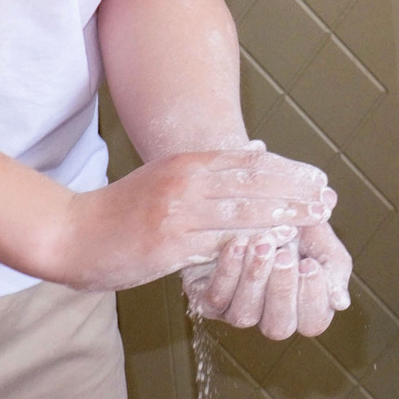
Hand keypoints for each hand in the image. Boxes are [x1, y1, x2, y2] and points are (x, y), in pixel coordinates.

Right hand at [48, 146, 333, 294]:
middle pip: (254, 184)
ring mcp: (177, 215)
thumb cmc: (123, 209)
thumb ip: (211, 168)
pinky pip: (218, 244)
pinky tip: (277, 245)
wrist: (70, 234)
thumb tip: (259, 151)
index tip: (320, 179)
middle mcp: (186, 183)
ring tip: (314, 220)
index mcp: (187, 164)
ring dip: (284, 216)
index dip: (290, 172)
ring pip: (243, 213)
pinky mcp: (168, 246)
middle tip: (328, 200)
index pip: (251, 164)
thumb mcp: (167, 175)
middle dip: (296, 192)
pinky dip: (252, 244)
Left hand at [182, 217, 351, 340]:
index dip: (312, 298)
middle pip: (279, 327)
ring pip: (245, 315)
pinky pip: (216, 298)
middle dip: (282, 290)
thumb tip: (340, 302)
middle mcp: (271, 316)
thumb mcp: (321, 240)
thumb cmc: (294, 224)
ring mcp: (239, 312)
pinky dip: (228, 271)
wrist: (255, 204)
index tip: (310, 263)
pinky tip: (239, 244)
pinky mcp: (210, 302)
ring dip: (255, 278)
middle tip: (284, 255)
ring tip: (263, 243)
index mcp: (304, 307)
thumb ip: (335, 267)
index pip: (314, 322)